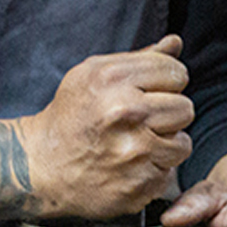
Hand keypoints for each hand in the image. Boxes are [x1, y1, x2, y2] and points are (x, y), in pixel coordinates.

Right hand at [16, 34, 192, 218]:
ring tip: (136, 143)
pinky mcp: (139, 184)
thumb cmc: (71, 116)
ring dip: (165, 144)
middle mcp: (126, 113)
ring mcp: (134, 152)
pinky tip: (130, 165)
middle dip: (167, 114)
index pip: (176, 72)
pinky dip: (154, 170)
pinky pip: (169, 172)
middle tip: (140, 122)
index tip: (148, 93)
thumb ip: (140, 59)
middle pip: (185, 108)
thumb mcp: (93, 75)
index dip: (165, 83)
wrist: (41, 166)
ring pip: (182, 143)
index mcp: (114, 79)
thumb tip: (175, 42)